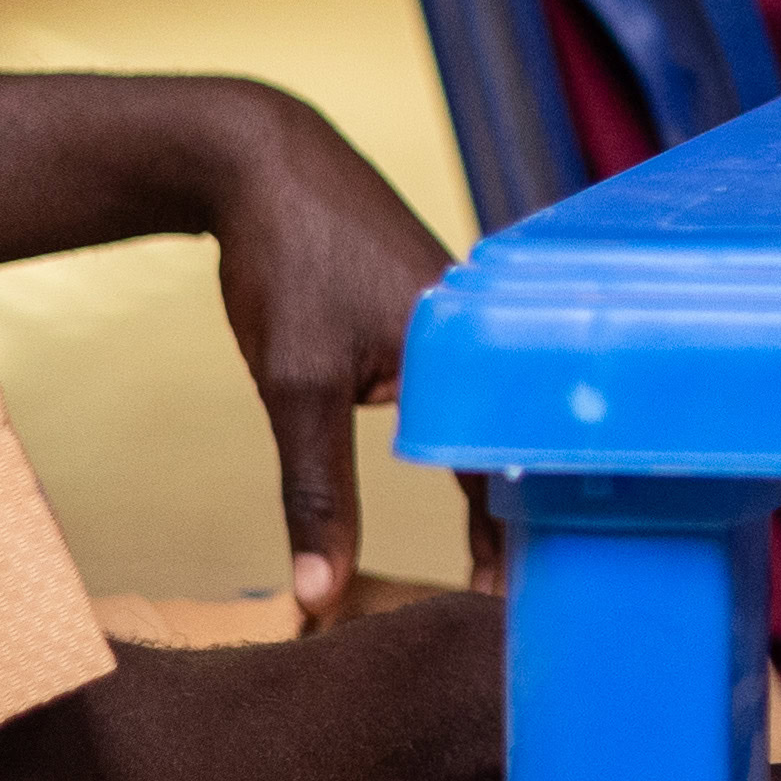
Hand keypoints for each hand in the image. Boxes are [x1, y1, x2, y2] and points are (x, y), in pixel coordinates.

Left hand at [0, 72, 485, 623]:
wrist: (261, 157)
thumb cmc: (284, 258)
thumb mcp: (294, 384)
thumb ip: (316, 494)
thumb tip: (320, 599)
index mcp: (474, 348)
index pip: (510, 476)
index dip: (510, 555)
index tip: (505, 622)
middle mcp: (493, 333)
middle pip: (520, 454)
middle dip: (516, 534)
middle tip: (504, 612)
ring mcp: (473, 321)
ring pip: (500, 422)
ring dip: (496, 490)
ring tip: (499, 566)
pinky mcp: (448, 314)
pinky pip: (479, 393)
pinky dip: (473, 445)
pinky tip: (474, 482)